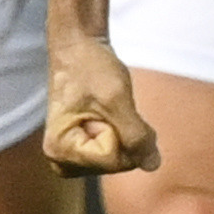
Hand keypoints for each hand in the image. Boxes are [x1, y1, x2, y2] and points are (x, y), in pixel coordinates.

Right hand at [44, 36, 158, 177]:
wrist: (78, 47)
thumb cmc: (91, 67)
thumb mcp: (116, 99)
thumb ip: (136, 135)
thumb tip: (153, 166)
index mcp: (60, 150)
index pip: (114, 160)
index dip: (122, 132)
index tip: (104, 105)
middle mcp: (61, 160)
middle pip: (116, 164)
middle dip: (123, 134)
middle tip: (106, 105)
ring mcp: (71, 158)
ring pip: (120, 160)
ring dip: (123, 132)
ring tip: (104, 107)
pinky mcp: (82, 152)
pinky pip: (117, 153)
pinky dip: (121, 133)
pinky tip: (106, 114)